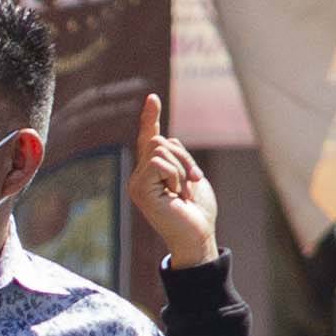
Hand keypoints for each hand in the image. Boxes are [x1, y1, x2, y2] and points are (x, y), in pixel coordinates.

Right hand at [129, 92, 218, 268]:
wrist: (198, 236)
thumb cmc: (197, 212)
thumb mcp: (190, 177)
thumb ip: (177, 159)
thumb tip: (166, 140)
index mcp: (152, 172)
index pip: (149, 138)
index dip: (150, 118)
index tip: (152, 98)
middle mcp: (139, 175)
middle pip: (160, 140)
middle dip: (184, 157)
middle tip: (195, 181)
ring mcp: (137, 183)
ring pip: (161, 148)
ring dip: (182, 168)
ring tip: (185, 191)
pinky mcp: (139, 190)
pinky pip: (159, 162)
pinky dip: (175, 175)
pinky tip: (176, 194)